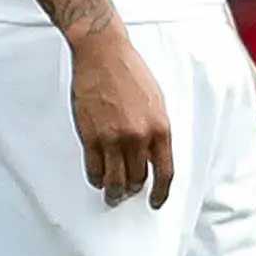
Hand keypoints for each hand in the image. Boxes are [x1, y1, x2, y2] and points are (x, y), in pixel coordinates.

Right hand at [69, 27, 173, 206]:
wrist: (103, 54)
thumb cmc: (129, 72)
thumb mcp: (156, 102)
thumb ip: (156, 130)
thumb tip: (153, 155)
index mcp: (160, 128)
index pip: (165, 173)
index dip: (161, 193)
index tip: (156, 201)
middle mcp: (139, 137)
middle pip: (138, 179)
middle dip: (133, 190)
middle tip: (128, 194)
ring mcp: (113, 138)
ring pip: (115, 180)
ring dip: (114, 192)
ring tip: (112, 195)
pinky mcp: (91, 136)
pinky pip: (94, 169)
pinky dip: (96, 178)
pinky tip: (97, 179)